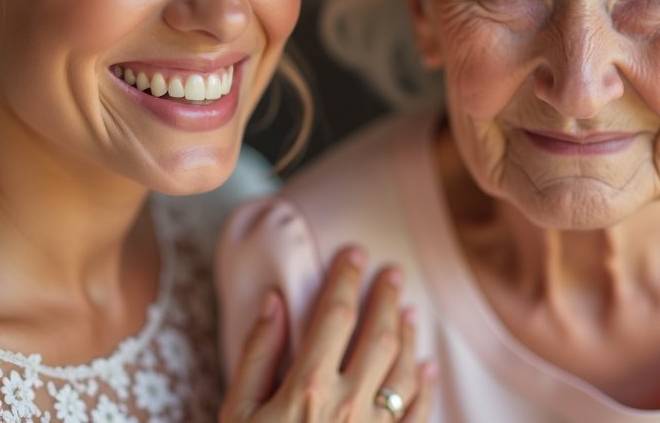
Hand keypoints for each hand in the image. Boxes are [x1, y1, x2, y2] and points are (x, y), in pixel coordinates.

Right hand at [221, 247, 436, 421]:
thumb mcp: (235, 412)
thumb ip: (257, 354)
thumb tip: (275, 301)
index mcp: (307, 386)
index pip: (336, 315)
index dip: (347, 278)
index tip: (355, 253)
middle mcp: (348, 404)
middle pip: (378, 336)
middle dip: (386, 299)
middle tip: (392, 273)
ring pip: (404, 371)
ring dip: (408, 336)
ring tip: (408, 311)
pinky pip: (417, 416)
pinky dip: (424, 388)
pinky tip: (424, 368)